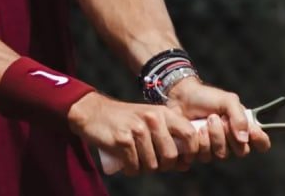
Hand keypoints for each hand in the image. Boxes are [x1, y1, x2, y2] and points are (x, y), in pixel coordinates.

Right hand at [67, 93, 200, 176]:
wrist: (93, 113)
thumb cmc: (125, 121)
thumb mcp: (150, 122)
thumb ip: (168, 138)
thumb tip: (185, 165)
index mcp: (164, 113)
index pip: (189, 134)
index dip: (190, 152)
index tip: (182, 160)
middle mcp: (153, 119)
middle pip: (171, 155)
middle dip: (164, 166)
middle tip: (153, 163)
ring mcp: (138, 129)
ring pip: (152, 164)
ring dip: (144, 169)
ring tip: (136, 161)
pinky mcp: (123, 140)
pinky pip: (134, 166)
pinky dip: (131, 171)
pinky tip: (126, 164)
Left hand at [165, 77, 271, 161]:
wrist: (180, 98)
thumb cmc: (206, 97)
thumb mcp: (227, 100)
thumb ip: (239, 117)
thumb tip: (244, 138)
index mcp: (243, 127)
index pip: (261, 143)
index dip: (260, 141)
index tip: (253, 133)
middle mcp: (232, 140)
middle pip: (242, 151)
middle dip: (229, 135)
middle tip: (218, 119)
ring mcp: (216, 147)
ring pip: (222, 155)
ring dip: (213, 137)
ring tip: (204, 122)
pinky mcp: (200, 152)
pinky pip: (205, 157)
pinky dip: (200, 142)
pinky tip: (196, 130)